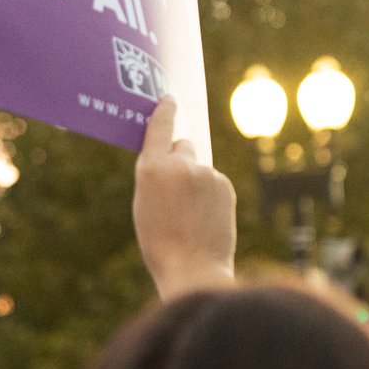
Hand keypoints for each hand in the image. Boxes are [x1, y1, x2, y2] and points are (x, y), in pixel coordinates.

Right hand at [132, 97, 234, 298]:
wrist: (192, 268)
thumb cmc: (160, 242)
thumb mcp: (144, 203)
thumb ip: (157, 175)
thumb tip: (175, 159)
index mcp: (151, 168)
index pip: (161, 126)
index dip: (165, 111)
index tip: (170, 100)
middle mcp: (180, 164)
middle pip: (184, 146)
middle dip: (181, 158)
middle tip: (176, 188)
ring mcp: (206, 174)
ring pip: (200, 168)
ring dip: (196, 183)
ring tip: (191, 216)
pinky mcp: (225, 185)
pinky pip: (215, 183)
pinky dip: (211, 196)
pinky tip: (205, 219)